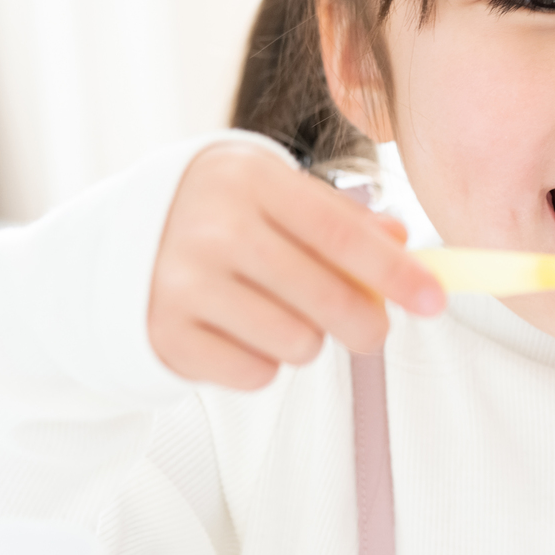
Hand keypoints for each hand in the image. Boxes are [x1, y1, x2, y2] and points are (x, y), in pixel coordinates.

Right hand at [147, 144, 444, 388]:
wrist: (118, 244)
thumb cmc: (224, 216)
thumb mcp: (278, 196)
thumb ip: (343, 220)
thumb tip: (404, 248)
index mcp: (249, 181)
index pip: (342, 234)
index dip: (397, 273)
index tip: (436, 301)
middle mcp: (211, 229)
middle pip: (328, 299)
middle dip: (368, 324)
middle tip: (371, 329)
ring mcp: (181, 284)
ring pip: (299, 343)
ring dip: (306, 340)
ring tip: (280, 314)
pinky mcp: (164, 335)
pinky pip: (257, 374)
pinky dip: (262, 362)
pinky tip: (240, 332)